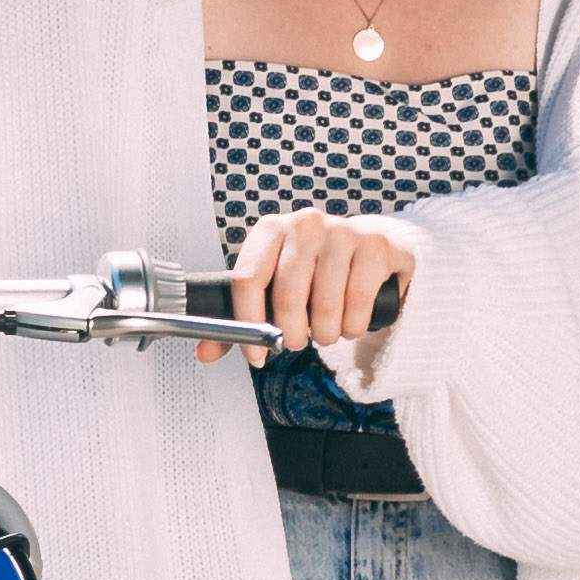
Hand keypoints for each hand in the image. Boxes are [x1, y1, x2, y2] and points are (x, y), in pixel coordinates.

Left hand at [194, 208, 417, 367]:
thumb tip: (204, 352)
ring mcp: (342, 230)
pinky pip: (358, 301)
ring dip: (326, 333)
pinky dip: (353, 326)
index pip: (246, 278)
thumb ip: (240, 322)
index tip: (256, 355)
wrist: (371, 251)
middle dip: (292, 333)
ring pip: (324, 303)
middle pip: (286, 295)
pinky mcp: (375, 245)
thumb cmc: (315, 274)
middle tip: (298, 343)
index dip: (248, 323)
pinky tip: (350, 323)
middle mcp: (304, 224)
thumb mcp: (275, 291)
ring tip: (327, 331)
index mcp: (270, 231)